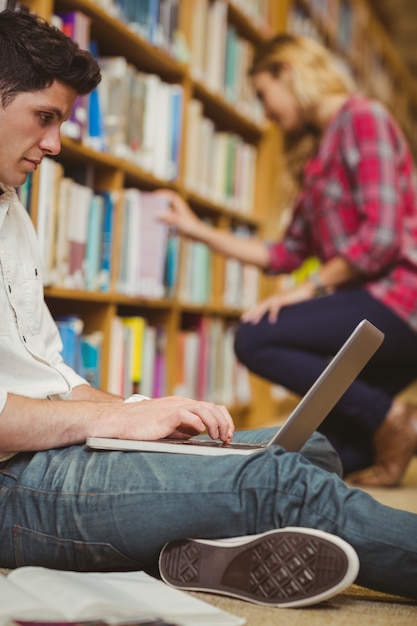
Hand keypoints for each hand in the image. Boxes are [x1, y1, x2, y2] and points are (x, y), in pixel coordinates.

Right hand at [101, 396, 234, 443]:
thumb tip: (198, 434)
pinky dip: (198, 423)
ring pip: (204, 409)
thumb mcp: (168, 428)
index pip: (211, 407)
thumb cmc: (141, 427)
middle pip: (212, 407)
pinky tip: (201, 433)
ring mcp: (174, 407)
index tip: (228, 434)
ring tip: (217, 437)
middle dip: (225, 423)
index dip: (223, 419)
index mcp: (182, 405)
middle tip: (227, 438)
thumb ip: (183, 428)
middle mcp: (181, 403)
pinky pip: (188, 414)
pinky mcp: (166, 414)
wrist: (119, 421)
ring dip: (216, 424)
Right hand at [155, 190, 202, 238]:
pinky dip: (167, 232)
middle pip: (168, 207)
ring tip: (154, 222)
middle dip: (160, 208)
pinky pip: (171, 229)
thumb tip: (156, 213)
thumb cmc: (191, 226)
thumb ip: (167, 217)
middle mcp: (179, 212)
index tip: (155, 194)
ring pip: (169, 219)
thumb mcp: (177, 220)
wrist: (199, 236)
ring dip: (162, 221)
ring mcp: (180, 220)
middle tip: (151, 209)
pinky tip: (164, 236)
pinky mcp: (180, 228)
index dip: (164, 193)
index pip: (172, 196)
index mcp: (180, 207)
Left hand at [241, 281, 315, 323]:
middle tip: (243, 320)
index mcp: (273, 299)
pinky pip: (276, 306)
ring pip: (264, 306)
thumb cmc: (300, 299)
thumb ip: (283, 312)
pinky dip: (273, 313)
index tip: (245, 318)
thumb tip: (279, 321)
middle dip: (251, 313)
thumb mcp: (289, 307)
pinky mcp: (284, 298)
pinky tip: (272, 321)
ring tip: (253, 322)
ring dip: (258, 314)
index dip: (252, 311)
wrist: (308, 288)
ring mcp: (278, 297)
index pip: (259, 305)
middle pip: (259, 305)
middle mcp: (273, 297)